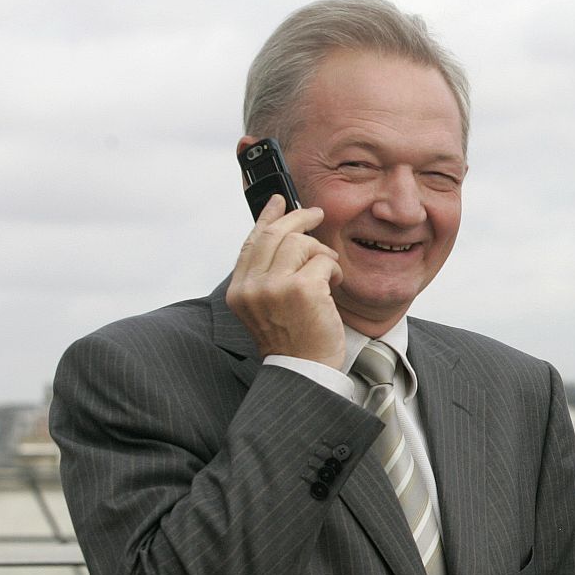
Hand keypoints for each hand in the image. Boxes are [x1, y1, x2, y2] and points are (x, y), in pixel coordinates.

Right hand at [226, 195, 345, 368]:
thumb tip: (284, 235)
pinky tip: (334, 285)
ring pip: (300, 242)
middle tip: (317, 213)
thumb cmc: (294, 343)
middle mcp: (252, 287)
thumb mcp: (269, 308)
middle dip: (299, 217)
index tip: (278, 201)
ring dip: (321, 251)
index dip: (266, 217)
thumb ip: (269, 276)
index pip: (251, 242)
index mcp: (240, 291)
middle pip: (274, 234)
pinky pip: (322, 260)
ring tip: (328, 270)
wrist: (305, 373)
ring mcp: (275, 287)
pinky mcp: (302, 290)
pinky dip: (333, 269)